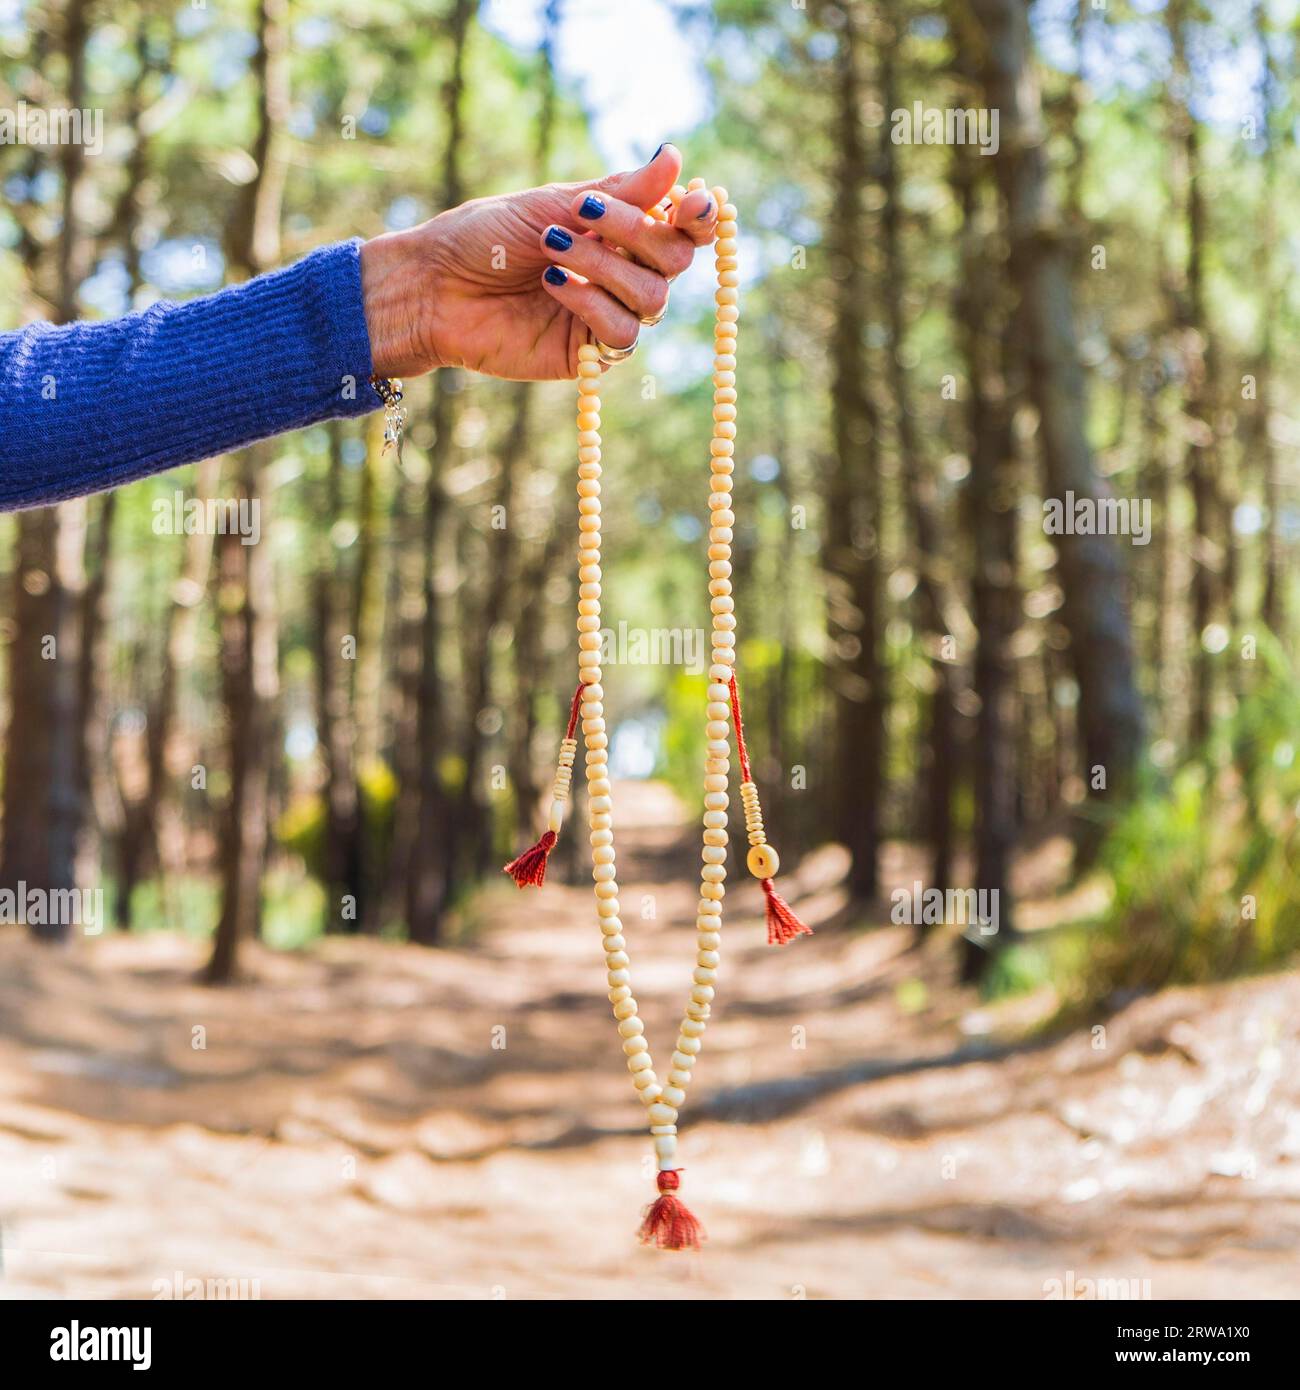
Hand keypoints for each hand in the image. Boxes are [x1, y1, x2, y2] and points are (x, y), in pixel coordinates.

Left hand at [359, 143, 719, 380]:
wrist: (435, 286)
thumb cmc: (486, 237)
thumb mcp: (553, 203)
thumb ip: (618, 191)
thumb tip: (675, 159)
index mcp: (620, 232)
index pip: (681, 227)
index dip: (697, 216)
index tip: (687, 202)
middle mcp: (623, 274)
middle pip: (675, 261)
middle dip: (636, 231)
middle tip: (582, 211)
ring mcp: (608, 314)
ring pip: (653, 299)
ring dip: (605, 267)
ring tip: (551, 247)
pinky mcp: (588, 355)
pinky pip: (621, 334)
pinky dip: (591, 303)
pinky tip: (552, 284)